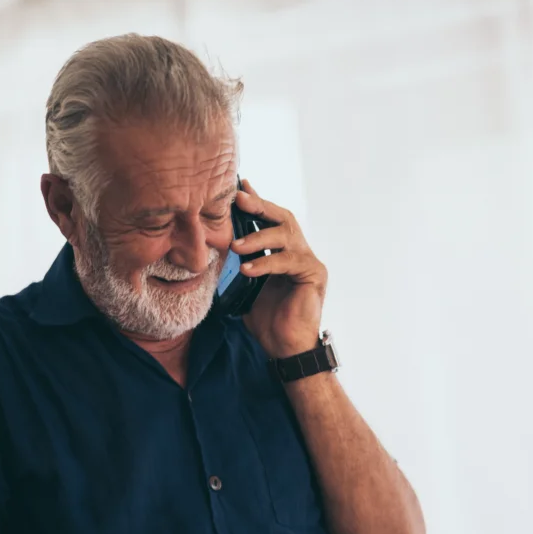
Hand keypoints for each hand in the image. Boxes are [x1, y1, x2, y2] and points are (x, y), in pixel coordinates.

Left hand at [231, 179, 326, 357]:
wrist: (285, 348)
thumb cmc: (268, 320)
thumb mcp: (247, 287)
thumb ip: (240, 265)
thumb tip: (218, 248)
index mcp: (284, 252)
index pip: (271, 220)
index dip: (257, 201)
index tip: (240, 185)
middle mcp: (300, 252)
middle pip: (283, 218)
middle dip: (260, 206)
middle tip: (238, 198)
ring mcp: (310, 262)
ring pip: (287, 236)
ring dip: (259, 238)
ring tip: (236, 246)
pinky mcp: (315, 275)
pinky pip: (289, 261)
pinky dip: (267, 263)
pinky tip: (248, 270)